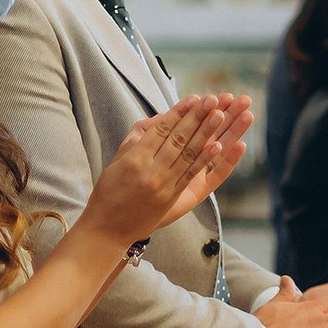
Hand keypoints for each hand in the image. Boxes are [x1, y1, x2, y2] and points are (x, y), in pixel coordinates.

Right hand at [82, 93, 248, 244]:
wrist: (107, 229)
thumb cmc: (108, 193)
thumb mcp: (116, 161)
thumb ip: (135, 140)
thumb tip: (156, 121)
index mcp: (135, 158)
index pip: (161, 130)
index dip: (178, 112)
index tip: (193, 98)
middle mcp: (151, 170)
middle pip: (178, 138)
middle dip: (197, 117)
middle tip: (211, 100)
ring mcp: (163, 185)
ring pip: (188, 154)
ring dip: (206, 133)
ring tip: (220, 115)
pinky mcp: (171, 198)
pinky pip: (191, 175)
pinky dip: (206, 159)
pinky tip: (218, 145)